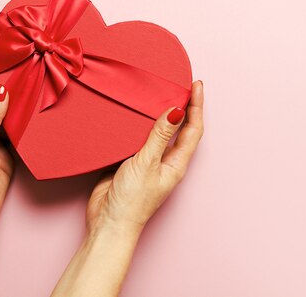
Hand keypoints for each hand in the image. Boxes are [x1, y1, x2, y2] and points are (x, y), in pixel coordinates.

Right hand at [86, 80, 203, 235]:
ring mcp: (148, 161)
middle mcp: (166, 160)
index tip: (197, 85)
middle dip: (182, 106)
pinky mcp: (130, 162)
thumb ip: (159, 136)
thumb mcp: (146, 163)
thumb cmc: (132, 201)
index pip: (193, 129)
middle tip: (179, 83)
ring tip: (159, 92)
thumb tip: (176, 111)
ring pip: (158, 132)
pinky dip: (139, 124)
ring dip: (160, 113)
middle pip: (180, 128)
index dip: (197, 106)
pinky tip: (133, 113)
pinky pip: (138, 138)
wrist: (108, 222)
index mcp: (177, 162)